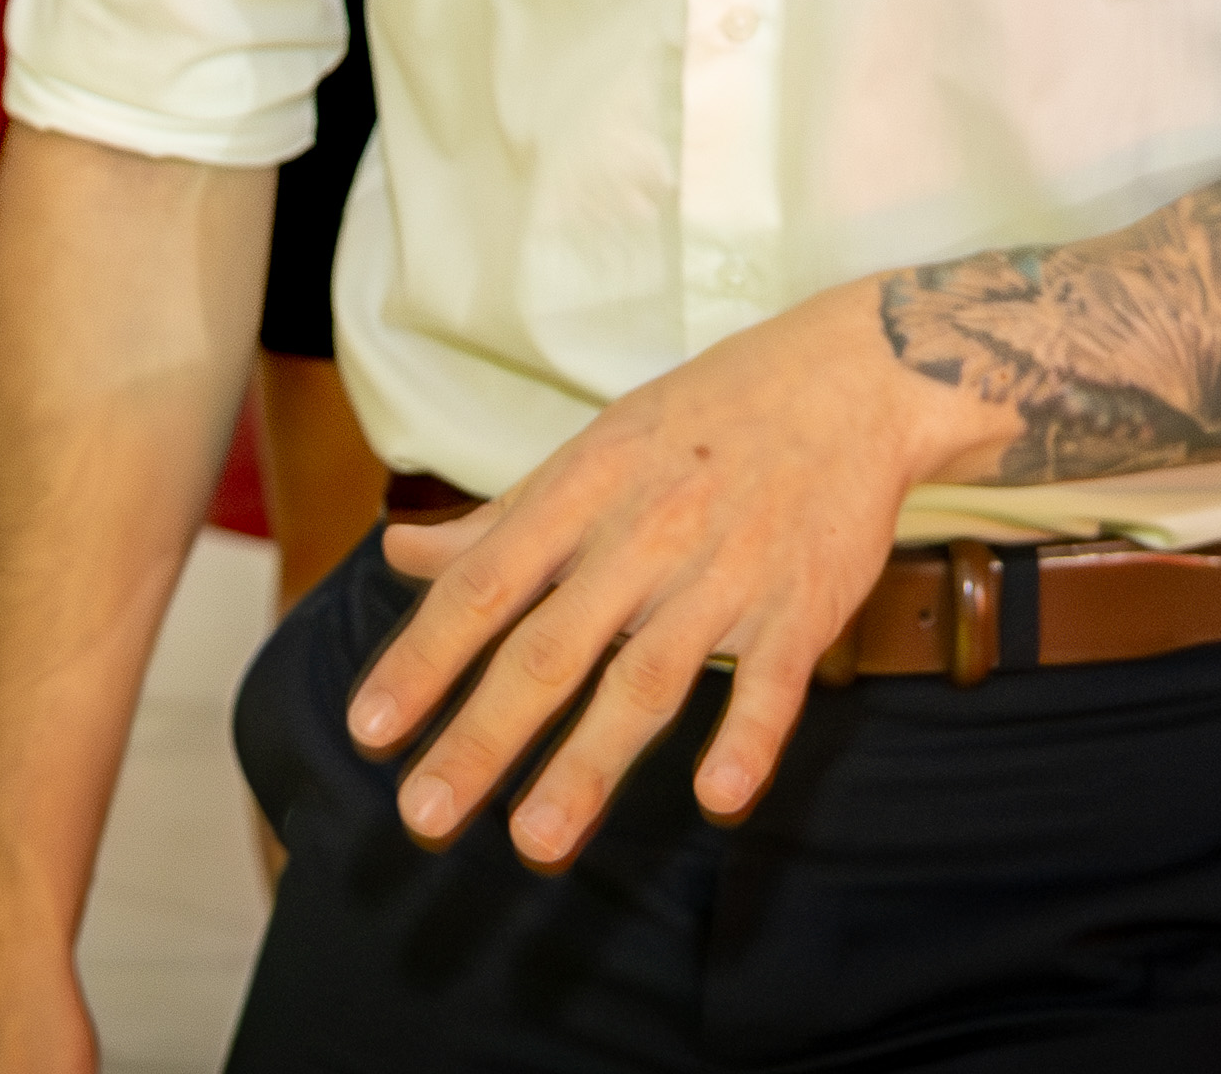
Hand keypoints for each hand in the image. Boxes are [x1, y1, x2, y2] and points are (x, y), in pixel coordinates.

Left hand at [335, 281, 1011, 866]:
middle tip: (425, 815)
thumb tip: (402, 554)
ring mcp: (725, 573)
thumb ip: (501, 520)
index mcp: (581, 492)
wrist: (850, 378)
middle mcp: (643, 535)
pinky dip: (750, 735)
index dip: (424, 657)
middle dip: (484, 735)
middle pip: (550, 647)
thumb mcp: (592, 451)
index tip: (370, 729)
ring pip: (648, 677)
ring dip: (591, 763)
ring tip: (537, 840)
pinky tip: (719, 795)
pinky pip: (774, 678)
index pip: (483, 586)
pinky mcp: (802, 603)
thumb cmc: (704, 419)